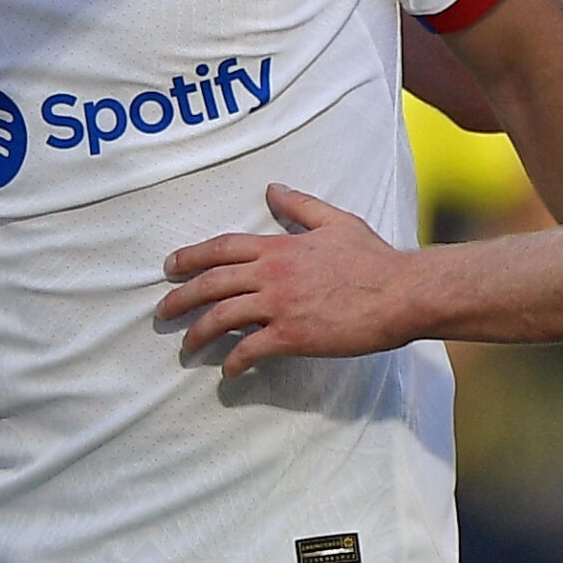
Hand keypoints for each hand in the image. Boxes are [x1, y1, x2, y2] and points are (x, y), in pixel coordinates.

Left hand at [157, 186, 421, 376]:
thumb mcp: (335, 222)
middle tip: (162, 312)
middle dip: (182, 298)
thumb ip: (300, 207)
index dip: (191, 257)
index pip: (222, 248)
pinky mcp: (293, 337)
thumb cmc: (372, 259)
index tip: (169, 267)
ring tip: (187, 347)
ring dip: (199, 334)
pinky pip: (251, 351)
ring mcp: (280, 306)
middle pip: (212, 284)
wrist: (400, 293)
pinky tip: (228, 372)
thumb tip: (273, 189)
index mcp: (279, 247)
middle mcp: (272, 274)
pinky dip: (234, 362)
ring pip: (223, 319)